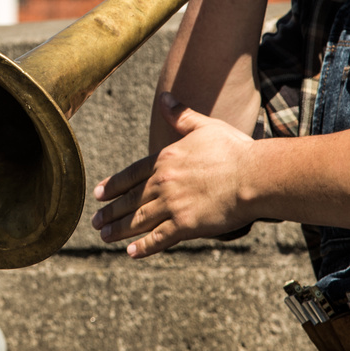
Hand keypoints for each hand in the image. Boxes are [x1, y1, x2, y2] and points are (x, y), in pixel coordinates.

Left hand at [91, 93, 259, 256]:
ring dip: (119, 230)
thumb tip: (165, 98)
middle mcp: (163, 183)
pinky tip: (130, 252)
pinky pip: (159, 238)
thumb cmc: (234, 150)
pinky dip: (143, 246)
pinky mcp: (185, 225)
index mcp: (165, 160)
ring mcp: (172, 205)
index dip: (113, 185)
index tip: (99, 194)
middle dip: (110, 212)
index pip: (131, 174)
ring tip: (104, 236)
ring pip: (139, 220)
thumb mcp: (205, 126)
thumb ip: (181, 116)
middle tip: (95, 221)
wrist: (254, 176)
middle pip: (130, 200)